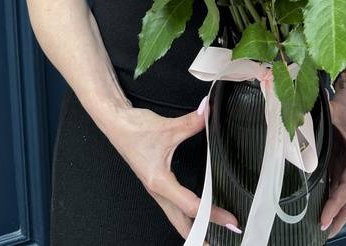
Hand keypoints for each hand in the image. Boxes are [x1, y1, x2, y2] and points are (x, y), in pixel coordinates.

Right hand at [109, 97, 240, 243]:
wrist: (115, 123)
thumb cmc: (134, 129)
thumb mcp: (166, 127)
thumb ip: (190, 122)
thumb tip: (208, 113)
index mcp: (160, 182)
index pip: (191, 206)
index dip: (213, 214)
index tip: (231, 221)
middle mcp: (158, 191)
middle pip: (181, 224)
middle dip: (200, 236)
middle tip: (220, 243)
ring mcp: (156, 188)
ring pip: (176, 216)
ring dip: (193, 227)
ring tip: (210, 233)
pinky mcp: (155, 181)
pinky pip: (173, 206)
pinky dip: (186, 214)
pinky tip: (194, 211)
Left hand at [319, 67, 345, 239]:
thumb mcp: (332, 111)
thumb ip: (314, 119)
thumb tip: (291, 124)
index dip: (335, 204)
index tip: (324, 219)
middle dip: (338, 217)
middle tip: (323, 234)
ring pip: (344, 194)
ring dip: (335, 211)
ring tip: (322, 228)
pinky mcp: (343, 161)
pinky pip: (338, 184)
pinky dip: (331, 197)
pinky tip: (320, 206)